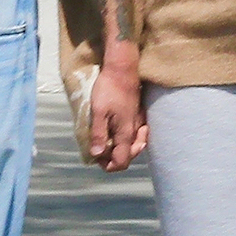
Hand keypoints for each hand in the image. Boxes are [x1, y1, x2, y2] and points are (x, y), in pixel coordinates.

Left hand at [89, 54, 146, 171]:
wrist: (122, 69)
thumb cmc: (108, 89)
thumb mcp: (98, 112)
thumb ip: (99, 134)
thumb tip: (97, 154)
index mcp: (126, 133)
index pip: (122, 161)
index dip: (108, 166)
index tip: (96, 158)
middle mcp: (136, 131)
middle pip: (129, 155)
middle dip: (113, 158)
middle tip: (98, 149)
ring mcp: (139, 123)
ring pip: (133, 145)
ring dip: (120, 148)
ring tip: (105, 141)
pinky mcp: (138, 114)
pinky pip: (135, 134)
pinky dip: (125, 138)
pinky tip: (115, 131)